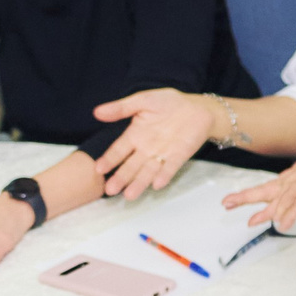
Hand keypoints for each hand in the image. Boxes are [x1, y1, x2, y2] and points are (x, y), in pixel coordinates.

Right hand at [90, 89, 214, 198]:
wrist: (198, 108)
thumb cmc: (170, 103)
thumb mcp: (143, 100)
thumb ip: (122, 108)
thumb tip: (97, 112)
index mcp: (135, 135)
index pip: (119, 150)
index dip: (109, 159)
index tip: (99, 169)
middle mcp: (146, 148)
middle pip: (130, 166)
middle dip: (121, 177)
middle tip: (110, 190)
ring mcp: (162, 154)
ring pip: (147, 171)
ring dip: (139, 183)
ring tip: (129, 195)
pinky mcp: (178, 157)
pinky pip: (170, 168)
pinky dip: (164, 175)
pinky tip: (157, 184)